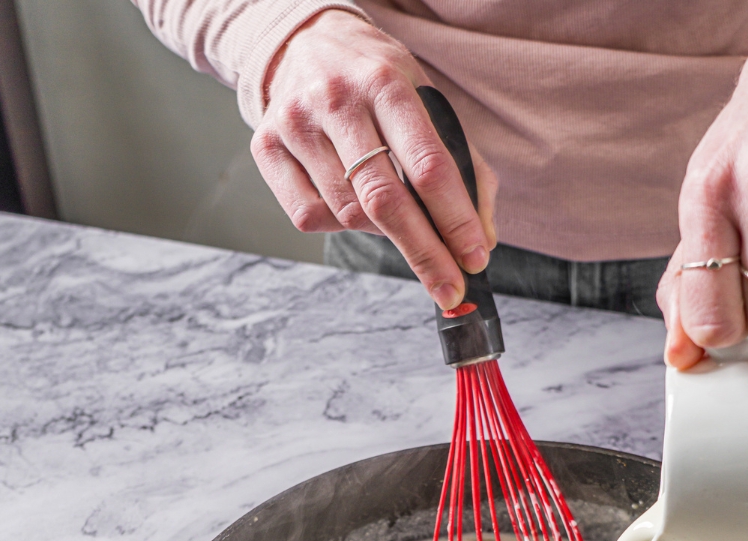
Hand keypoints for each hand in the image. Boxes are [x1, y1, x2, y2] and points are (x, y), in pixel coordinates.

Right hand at [251, 10, 496, 309]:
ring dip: (381, 232)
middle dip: (424, 253)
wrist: (305, 44)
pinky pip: (310, 216)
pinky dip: (337, 223)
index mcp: (387, 84)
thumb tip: (481, 239)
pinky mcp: (266, 147)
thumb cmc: (376, 84)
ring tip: (392, 214)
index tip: (474, 260)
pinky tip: (347, 198)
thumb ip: (464, 168)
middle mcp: (337, 100)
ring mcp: (296, 124)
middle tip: (450, 289)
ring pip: (349, 215)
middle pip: (386, 201)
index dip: (455, 221)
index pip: (428, 166)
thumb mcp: (427, 103)